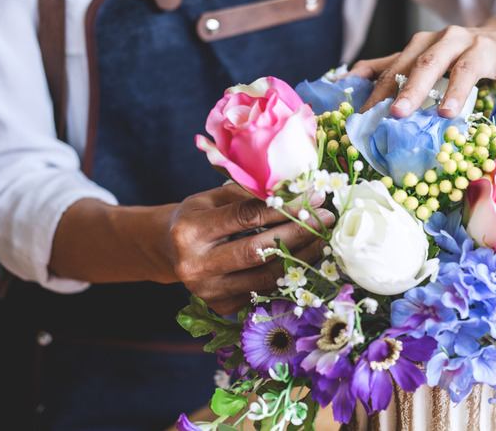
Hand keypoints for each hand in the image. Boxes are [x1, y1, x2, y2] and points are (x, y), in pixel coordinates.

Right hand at [50, 184, 333, 314]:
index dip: (283, 207)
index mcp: (190, 230)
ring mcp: (207, 291)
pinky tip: (305, 259)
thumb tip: (295, 188)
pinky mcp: (220, 307)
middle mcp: (195, 265)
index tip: (313, 197)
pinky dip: (287, 275)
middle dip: (298, 233)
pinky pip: (263, 291)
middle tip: (327, 219)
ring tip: (322, 239)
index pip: (246, 217)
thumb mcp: (212, 198)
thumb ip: (248, 194)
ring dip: (300, 257)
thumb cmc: (198, 216)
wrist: (168, 250)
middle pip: (258, 250)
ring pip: (265, 277)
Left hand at [348, 13, 495, 126]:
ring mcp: (483, 48)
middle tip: (397, 113)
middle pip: (427, 62)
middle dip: (411, 87)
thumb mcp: (423, 56)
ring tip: (447, 114)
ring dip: (457, 91)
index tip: (363, 117)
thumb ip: (388, 67)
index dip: (380, 92)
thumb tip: (346, 79)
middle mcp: (451, 41)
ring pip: (467, 68)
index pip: (398, 67)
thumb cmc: (459, 54)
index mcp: (425, 43)